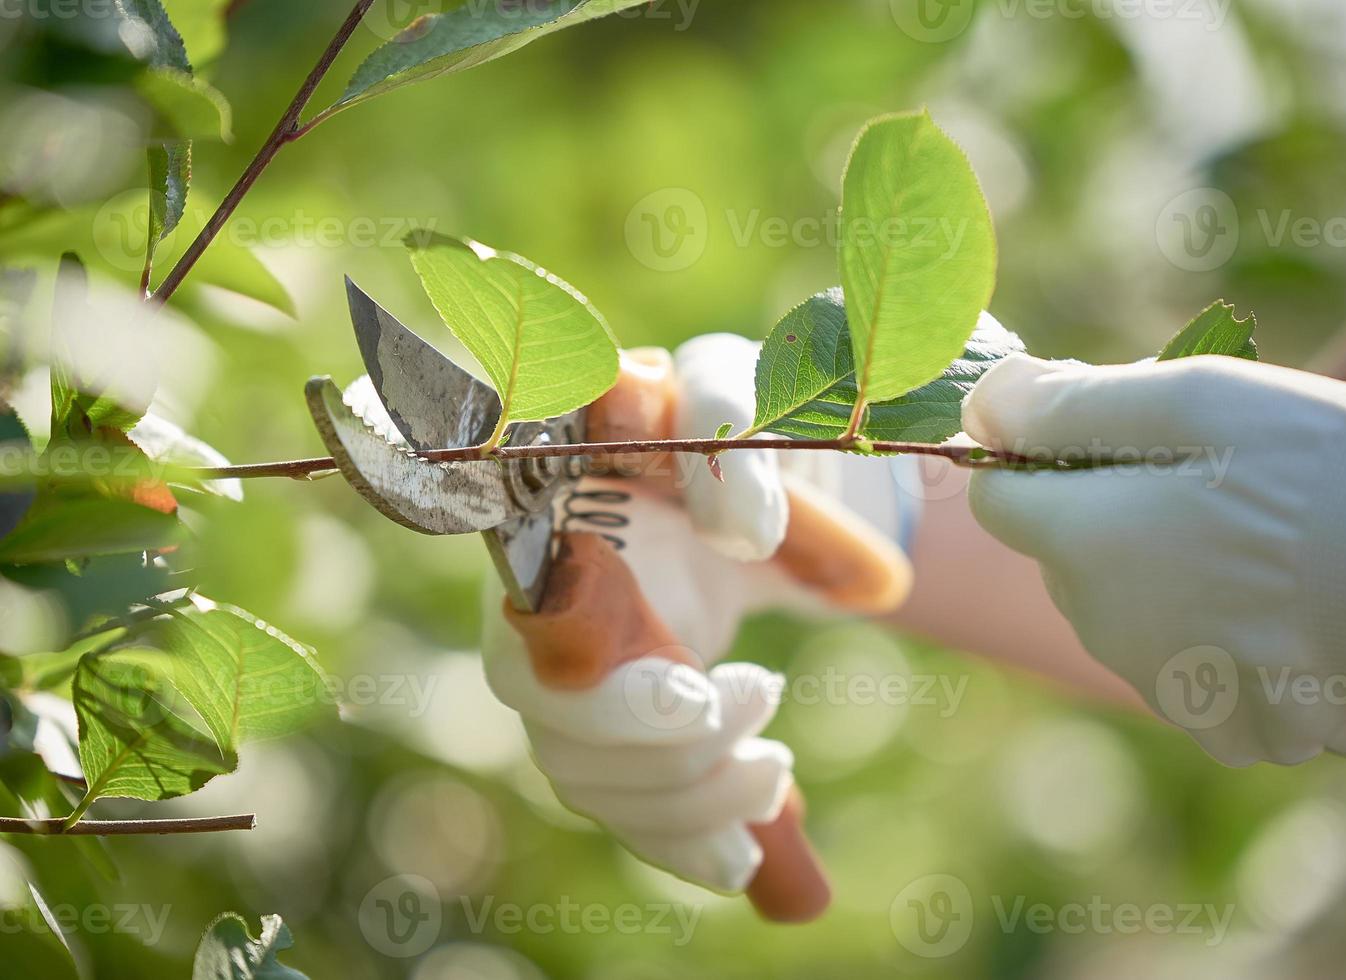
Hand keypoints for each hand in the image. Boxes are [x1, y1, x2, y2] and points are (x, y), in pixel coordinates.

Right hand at [487, 335, 913, 892]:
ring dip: (690, 801)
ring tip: (777, 775)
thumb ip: (724, 437)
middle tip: (765, 700)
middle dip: (670, 753)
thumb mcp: (725, 403)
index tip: (700, 702)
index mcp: (541, 537)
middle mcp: (534, 620)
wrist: (722, 476)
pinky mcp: (605, 728)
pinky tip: (741, 860)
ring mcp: (564, 682)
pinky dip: (682, 842)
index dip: (611, 694)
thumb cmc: (710, 424)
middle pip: (561, 732)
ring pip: (591, 782)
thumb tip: (744, 529)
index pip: (539, 642)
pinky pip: (622, 809)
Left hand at [963, 353, 1345, 765]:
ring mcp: (1164, 687)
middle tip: (1210, 473)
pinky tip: (1277, 603)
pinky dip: (1212, 630)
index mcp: (1085, 544)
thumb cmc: (1331, 479)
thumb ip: (1073, 403)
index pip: (995, 494)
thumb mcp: (1200, 401)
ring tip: (1257, 537)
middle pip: (1064, 549)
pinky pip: (1183, 662)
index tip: (1099, 428)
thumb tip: (983, 402)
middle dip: (1108, 503)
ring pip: (1122, 603)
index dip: (1033, 452)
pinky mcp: (1227, 728)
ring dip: (1161, 564)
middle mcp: (1104, 628)